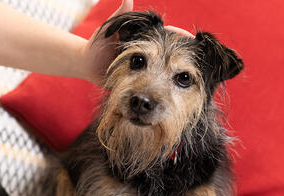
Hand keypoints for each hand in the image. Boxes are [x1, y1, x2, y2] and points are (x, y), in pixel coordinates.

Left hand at [77, 0, 193, 83]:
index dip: (181, 37)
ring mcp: (147, 68)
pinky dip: (168, 86)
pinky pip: (157, 83)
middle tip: (199, 61)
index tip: (193, 38)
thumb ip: (120, 16)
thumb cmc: (95, 45)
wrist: (85, 66)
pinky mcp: (142, 82)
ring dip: (180, 73)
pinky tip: (179, 92)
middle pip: (174, 54)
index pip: (168, 36)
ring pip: (168, 70)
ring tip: (195, 78)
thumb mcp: (108, 30)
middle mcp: (149, 54)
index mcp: (144, 41)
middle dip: (187, 57)